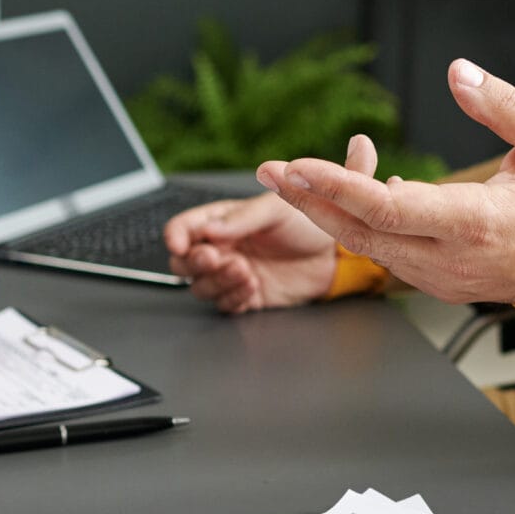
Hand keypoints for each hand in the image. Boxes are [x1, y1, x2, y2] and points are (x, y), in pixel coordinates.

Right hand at [163, 135, 378, 312]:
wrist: (338, 253)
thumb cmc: (310, 221)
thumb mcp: (277, 209)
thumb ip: (242, 217)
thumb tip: (210, 229)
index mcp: (224, 220)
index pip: (185, 228)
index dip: (176, 236)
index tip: (180, 245)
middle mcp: (225, 247)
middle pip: (185, 263)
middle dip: (195, 263)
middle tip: (215, 258)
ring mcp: (235, 273)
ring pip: (202, 287)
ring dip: (217, 282)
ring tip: (245, 271)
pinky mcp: (250, 296)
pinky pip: (226, 305)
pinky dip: (233, 298)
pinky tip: (252, 286)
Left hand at [256, 60, 514, 303]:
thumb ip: (505, 105)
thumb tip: (458, 72)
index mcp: (476, 224)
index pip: (390, 210)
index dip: (337, 188)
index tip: (297, 166)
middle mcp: (451, 259)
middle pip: (360, 235)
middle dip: (307, 201)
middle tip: (268, 170)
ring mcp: (441, 278)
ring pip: (367, 248)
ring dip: (325, 214)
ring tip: (289, 178)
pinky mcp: (435, 283)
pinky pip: (385, 254)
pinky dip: (356, 225)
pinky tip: (340, 195)